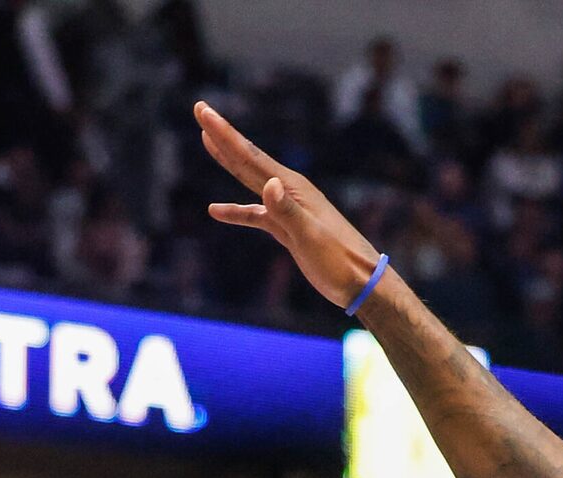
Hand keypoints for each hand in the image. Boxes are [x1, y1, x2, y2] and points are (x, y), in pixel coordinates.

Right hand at [196, 101, 381, 308]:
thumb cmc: (341, 261)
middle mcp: (289, 190)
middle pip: (247, 158)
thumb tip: (267, 184)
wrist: (361, 283)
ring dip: (227, 160)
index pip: (250, 156)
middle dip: (222, 135)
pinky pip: (255, 214)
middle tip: (200, 110)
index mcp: (292, 187)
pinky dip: (235, 210)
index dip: (224, 133)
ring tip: (206, 140)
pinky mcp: (287, 228)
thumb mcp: (311, 237)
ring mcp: (287, 208)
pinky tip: (216, 210)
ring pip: (249, 179)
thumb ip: (288, 211)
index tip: (202, 110)